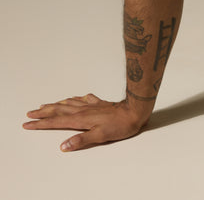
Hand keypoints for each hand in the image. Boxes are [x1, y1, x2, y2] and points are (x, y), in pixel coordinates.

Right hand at [23, 93, 147, 150]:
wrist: (135, 110)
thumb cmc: (120, 125)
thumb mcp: (100, 136)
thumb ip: (81, 140)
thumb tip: (63, 146)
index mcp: (81, 119)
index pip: (56, 121)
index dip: (41, 124)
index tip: (28, 123)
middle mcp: (83, 110)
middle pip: (59, 110)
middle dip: (43, 112)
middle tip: (30, 113)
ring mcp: (91, 105)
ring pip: (68, 103)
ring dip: (55, 104)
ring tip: (45, 105)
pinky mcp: (99, 103)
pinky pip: (81, 99)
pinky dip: (73, 99)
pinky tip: (72, 98)